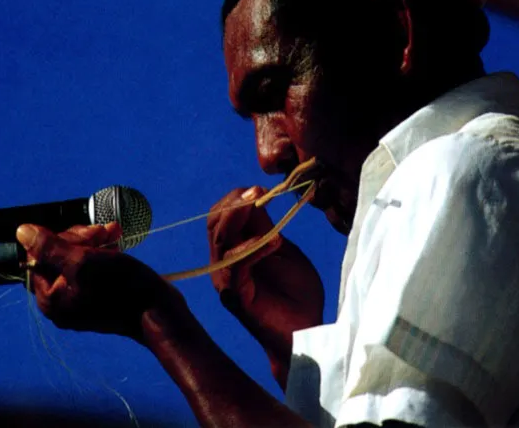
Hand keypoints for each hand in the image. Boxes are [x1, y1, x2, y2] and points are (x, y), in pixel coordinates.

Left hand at [16, 222, 180, 342]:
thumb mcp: (83, 261)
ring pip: (75, 257)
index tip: (86, 235)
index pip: (39, 256)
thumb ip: (50, 248)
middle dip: (80, 239)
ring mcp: (78, 299)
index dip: (61, 239)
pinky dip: (101, 252)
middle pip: (56, 256)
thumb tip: (21, 232)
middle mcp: (60, 301)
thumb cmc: (122, 287)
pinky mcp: (96, 295)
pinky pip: (90, 267)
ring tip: (113, 234)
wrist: (159, 312)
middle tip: (103, 232)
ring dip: (93, 241)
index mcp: (50, 298)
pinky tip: (115, 241)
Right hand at [207, 186, 324, 384]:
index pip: (219, 217)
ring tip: (258, 205)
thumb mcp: (281, 250)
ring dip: (239, 219)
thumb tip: (254, 196)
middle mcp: (222, 265)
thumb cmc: (296, 294)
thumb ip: (264, 228)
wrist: (304, 332)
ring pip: (220, 242)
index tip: (258, 187)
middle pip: (214, 225)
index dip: (234, 199)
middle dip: (232, 204)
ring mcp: (226, 281)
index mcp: (232, 251)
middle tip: (256, 191)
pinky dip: (252, 248)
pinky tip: (273, 241)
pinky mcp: (236, 297)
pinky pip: (236, 267)